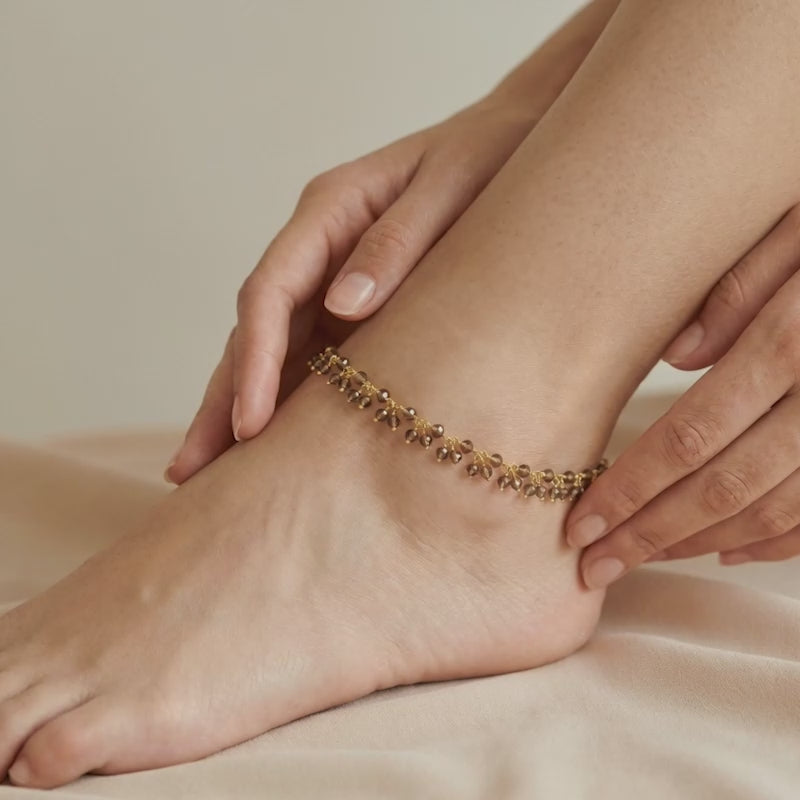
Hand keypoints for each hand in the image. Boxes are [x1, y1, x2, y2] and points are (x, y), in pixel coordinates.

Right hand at [165, 98, 537, 483]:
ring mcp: (330, 277)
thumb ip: (395, 244)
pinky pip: (311, 354)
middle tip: (189, 472)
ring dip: (242, 407)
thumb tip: (344, 307)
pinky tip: (270, 447)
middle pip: (254, 328)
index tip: (249, 426)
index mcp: (329, 209)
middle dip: (224, 400)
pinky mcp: (353, 305)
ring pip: (273, 348)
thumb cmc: (487, 157)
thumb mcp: (449, 189)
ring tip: (208, 477)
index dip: (254, 361)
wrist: (511, 139)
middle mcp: (317, 247)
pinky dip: (287, 400)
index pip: (270, 291)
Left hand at [565, 205, 799, 587]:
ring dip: (701, 542)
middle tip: (594, 566)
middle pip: (724, 485)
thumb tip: (678, 357)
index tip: (582, 523)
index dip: (632, 487)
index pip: (691, 435)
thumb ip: (742, 285)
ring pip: (775, 510)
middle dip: (651, 534)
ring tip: (642, 558)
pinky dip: (776, 542)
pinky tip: (725, 549)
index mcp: (796, 339)